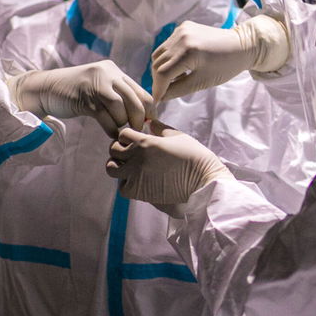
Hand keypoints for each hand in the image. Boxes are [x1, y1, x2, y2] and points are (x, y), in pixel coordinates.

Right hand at [6, 61, 154, 137]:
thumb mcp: (100, 87)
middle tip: (136, 131)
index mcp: (114, 71)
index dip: (149, 111)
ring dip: (123, 124)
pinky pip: (105, 117)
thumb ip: (119, 94)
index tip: (146, 124)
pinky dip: (111, 128)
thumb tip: (142, 113)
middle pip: (136, 100)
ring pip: (121, 108)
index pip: (142, 92)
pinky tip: (110, 133)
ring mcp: (96, 85)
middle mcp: (108, 74)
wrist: (46, 89)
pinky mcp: (85, 98)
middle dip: (139, 120)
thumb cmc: (76, 92)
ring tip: (119, 131)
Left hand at [106, 120, 231, 204]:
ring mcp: (136, 176)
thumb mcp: (178, 136)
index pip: (122, 134)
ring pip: (112, 169)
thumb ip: (160, 128)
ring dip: (119, 166)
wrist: (203, 181)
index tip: (136, 140)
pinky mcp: (140, 192)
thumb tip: (150, 123)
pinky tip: (138, 181)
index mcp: (145, 141)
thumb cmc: (194, 156)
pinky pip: (122, 187)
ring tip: (131, 168)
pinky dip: (127, 184)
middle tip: (131, 153)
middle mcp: (136, 158)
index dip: (128, 136)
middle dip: (120, 149)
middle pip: (113, 150)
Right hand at [151, 15, 289, 102]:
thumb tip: (160, 97)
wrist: (241, 45)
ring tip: (173, 80)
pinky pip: (167, 45)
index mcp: (187, 51)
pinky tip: (179, 66)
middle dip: (158, 80)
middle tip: (164, 92)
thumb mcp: (201, 82)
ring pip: (159, 54)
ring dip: (161, 69)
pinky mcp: (182, 27)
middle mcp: (181, 37)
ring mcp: (181, 30)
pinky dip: (168, 58)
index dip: (158, 89)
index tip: (158, 101)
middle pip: (158, 63)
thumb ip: (178, 90)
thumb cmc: (225, 66)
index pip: (162, 73)